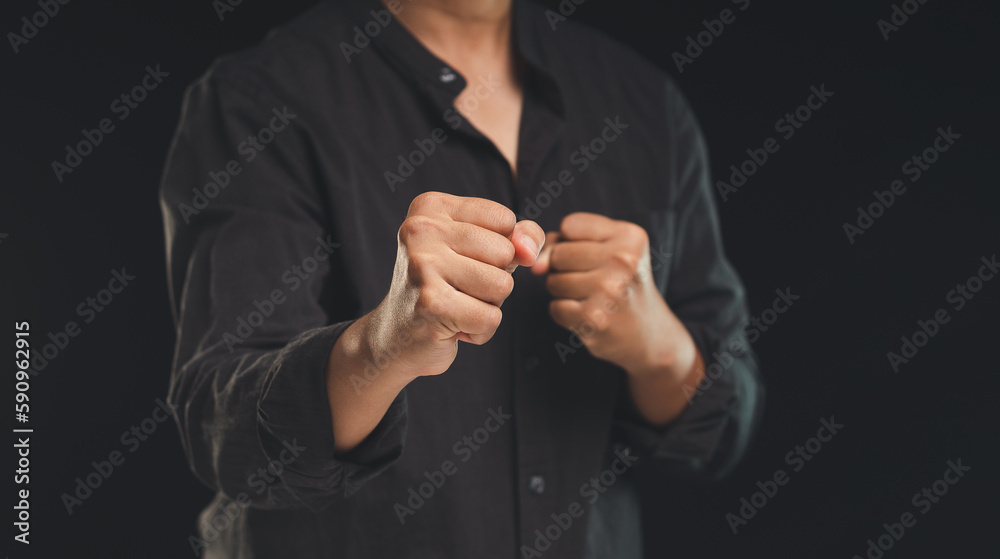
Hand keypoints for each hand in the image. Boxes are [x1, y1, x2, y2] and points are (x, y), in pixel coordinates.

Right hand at [368, 191, 544, 380]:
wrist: (398, 336)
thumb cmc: (446, 287)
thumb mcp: (481, 250)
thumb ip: (518, 237)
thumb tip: (529, 251)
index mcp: (430, 207)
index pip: (505, 221)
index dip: (498, 250)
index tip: (462, 261)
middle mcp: (422, 229)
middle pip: (505, 253)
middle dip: (494, 280)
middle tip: (457, 288)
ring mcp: (423, 266)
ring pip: (502, 286)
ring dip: (488, 306)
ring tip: (455, 306)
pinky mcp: (431, 304)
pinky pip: (490, 318)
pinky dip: (480, 331)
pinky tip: (452, 326)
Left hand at [532, 212, 695, 378]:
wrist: (647, 333)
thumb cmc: (619, 283)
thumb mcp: (605, 249)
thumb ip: (562, 242)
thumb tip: (536, 264)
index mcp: (630, 237)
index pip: (569, 226)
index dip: (573, 243)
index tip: (597, 257)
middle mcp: (623, 261)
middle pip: (559, 254)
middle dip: (566, 269)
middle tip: (596, 281)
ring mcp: (609, 291)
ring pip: (553, 281)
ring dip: (565, 292)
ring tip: (593, 298)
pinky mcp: (594, 319)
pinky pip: (555, 307)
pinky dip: (566, 314)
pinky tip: (589, 316)